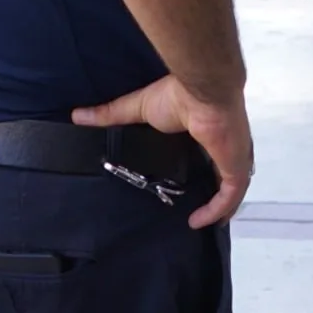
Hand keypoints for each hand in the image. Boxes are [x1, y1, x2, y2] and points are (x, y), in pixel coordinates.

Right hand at [73, 75, 251, 227]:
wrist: (201, 90)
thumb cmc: (176, 95)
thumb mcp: (137, 108)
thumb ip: (110, 115)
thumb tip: (77, 115)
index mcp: (207, 131)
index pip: (209, 156)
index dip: (202, 171)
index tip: (186, 186)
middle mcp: (225, 146)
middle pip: (222, 176)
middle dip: (213, 192)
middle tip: (193, 208)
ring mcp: (233, 157)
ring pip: (230, 191)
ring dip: (217, 207)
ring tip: (198, 221)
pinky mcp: (235, 167)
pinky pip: (230, 197)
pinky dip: (217, 211)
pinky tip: (199, 222)